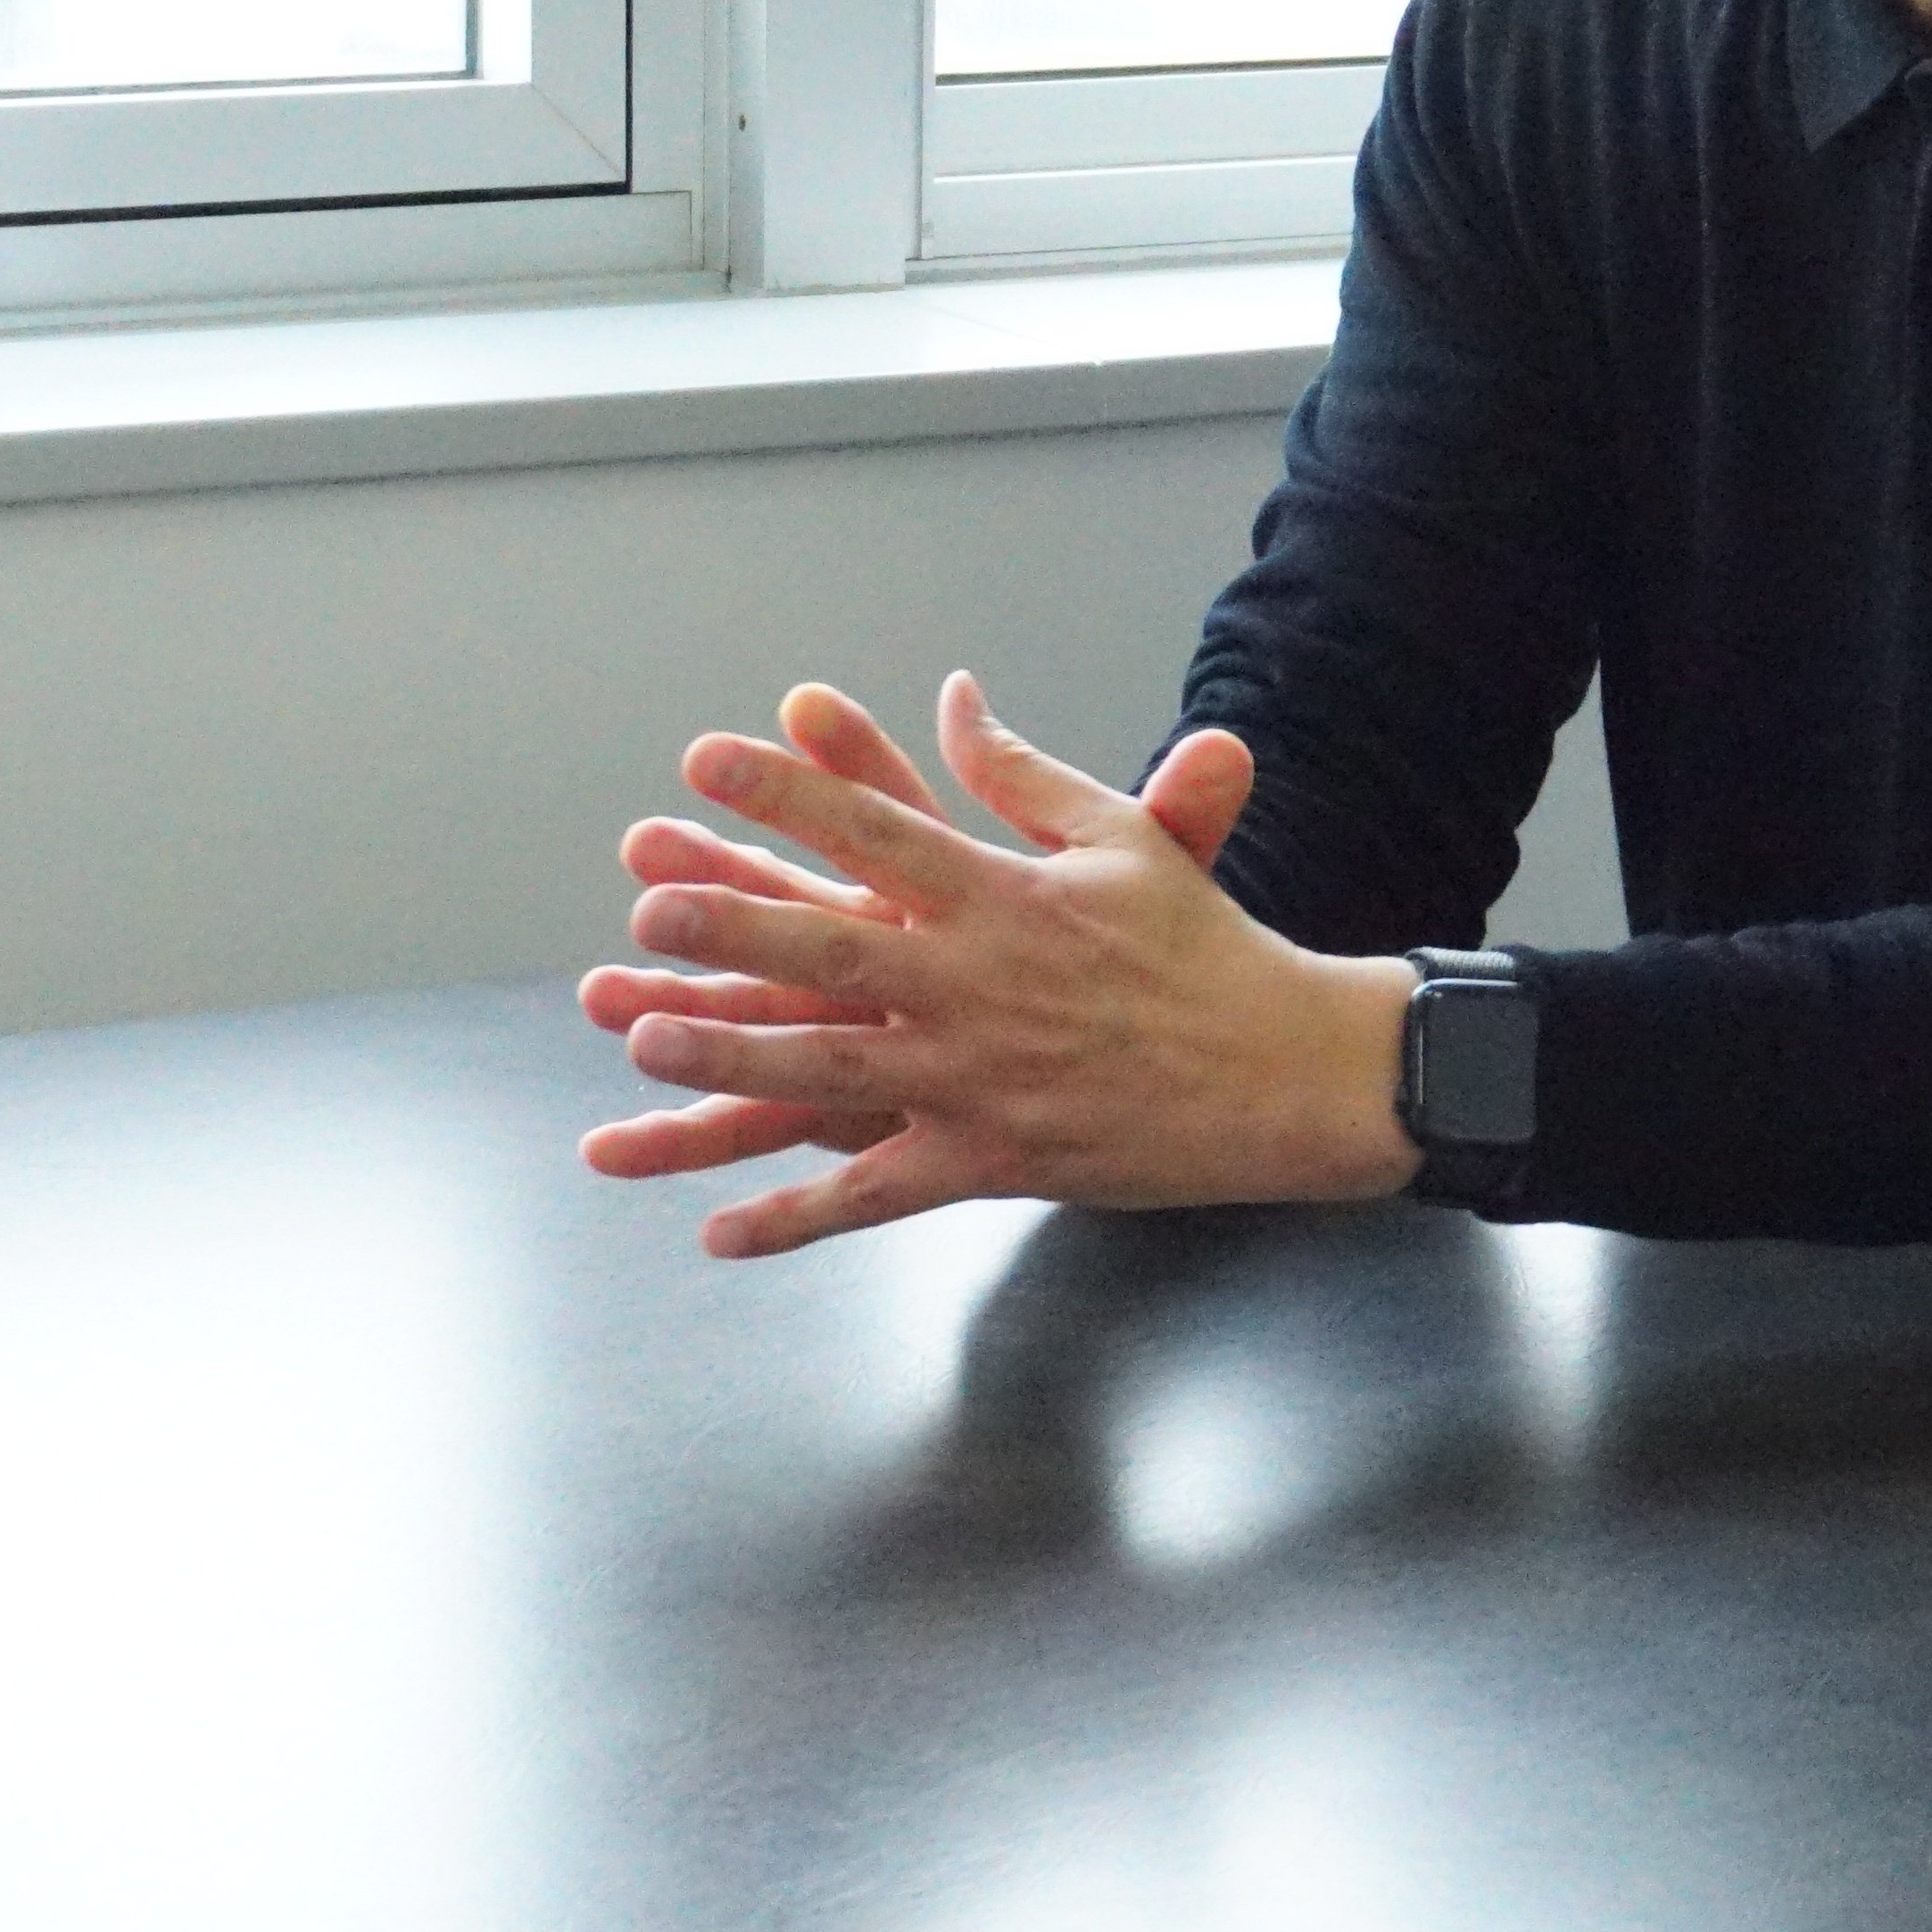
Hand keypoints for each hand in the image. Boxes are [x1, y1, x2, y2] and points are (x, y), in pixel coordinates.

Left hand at [576, 671, 1422, 1256]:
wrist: (1285, 1072)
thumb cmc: (1202, 947)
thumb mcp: (1121, 839)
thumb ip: (1021, 775)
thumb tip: (953, 701)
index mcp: (1008, 897)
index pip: (878, 829)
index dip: (788, 793)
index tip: (707, 759)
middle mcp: (980, 985)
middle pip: (834, 947)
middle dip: (734, 926)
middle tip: (647, 907)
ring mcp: (979, 1081)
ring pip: (830, 1070)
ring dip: (733, 1058)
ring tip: (647, 1039)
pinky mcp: (989, 1161)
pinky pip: (874, 1196)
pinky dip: (795, 1218)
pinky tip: (718, 1230)